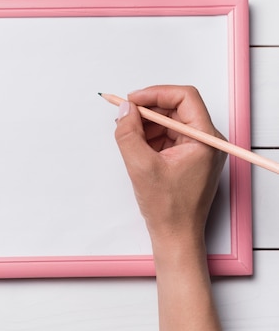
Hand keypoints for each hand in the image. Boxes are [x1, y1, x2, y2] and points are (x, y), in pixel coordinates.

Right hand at [114, 85, 226, 251]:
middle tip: (125, 116)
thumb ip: (128, 133)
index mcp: (204, 139)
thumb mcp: (140, 166)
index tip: (133, 100)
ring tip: (129, 137)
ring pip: (171, 122)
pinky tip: (137, 148)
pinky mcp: (188, 158)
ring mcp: (198, 150)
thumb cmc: (168, 209)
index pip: (184, 98)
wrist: (176, 236)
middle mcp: (206, 141)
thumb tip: (124, 109)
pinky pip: (169, 137)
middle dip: (148, 110)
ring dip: (147, 125)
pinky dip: (151, 138)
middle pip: (177, 108)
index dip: (156, 94)